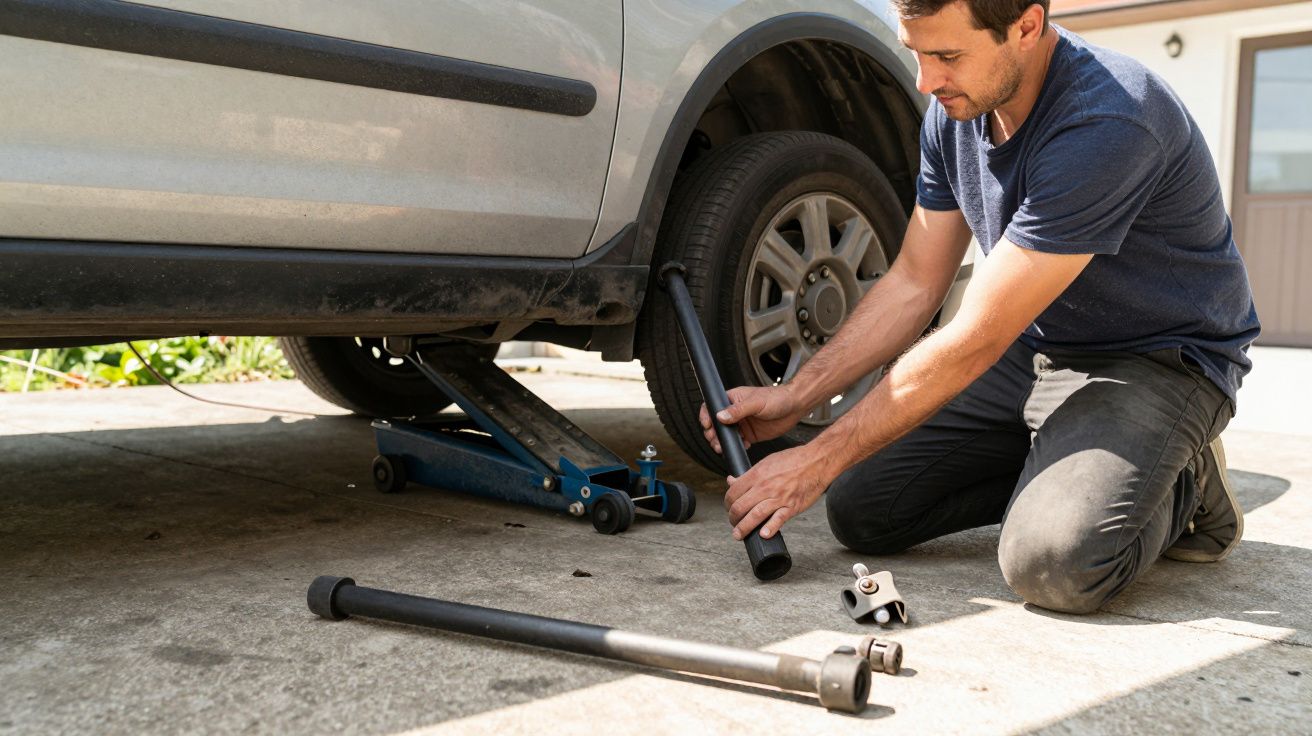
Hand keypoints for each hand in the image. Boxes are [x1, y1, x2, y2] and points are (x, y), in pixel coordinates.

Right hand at [699, 385, 804, 452]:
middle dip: (712, 434)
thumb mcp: (756, 403)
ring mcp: (742, 424)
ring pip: (725, 435)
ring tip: (723, 447)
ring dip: (722, 442)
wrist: (794, 407)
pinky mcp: (750, 434)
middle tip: (715, 441)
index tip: (707, 425)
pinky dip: (737, 446)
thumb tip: (720, 416)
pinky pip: (738, 443)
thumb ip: (737, 410)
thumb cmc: (776, 398)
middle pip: (715, 424)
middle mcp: (735, 412)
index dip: (706, 416)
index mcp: (732, 399)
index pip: (712, 407)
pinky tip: (743, 446)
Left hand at [724, 444, 840, 540]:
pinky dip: (770, 528)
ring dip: (743, 528)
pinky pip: (778, 519)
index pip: (733, 493)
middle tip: (734, 523)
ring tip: (739, 535)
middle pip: (740, 507)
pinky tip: (763, 535)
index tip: (730, 508)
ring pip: (754, 516)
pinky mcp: (792, 506)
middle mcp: (765, 487)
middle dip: (733, 519)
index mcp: (757, 475)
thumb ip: (748, 474)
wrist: (816, 461)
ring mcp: (778, 498)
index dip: (727, 503)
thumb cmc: (793, 460)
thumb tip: (731, 481)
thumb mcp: (766, 462)